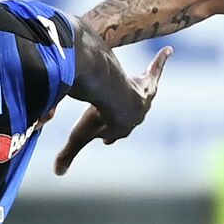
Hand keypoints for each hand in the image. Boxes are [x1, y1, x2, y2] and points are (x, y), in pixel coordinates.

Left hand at [54, 46, 172, 174]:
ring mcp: (144, 98)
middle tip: (118, 112)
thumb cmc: (98, 117)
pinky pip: (156, 69)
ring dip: (144, 89)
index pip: (115, 133)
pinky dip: (161, 61)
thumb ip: (67, 154)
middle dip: (126, 113)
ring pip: (146, 94)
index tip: (104, 139)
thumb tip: (56, 173)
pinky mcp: (148, 82)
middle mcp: (136, 115)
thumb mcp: (79, 136)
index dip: (109, 134)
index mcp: (121, 128)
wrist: (115, 99)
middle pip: (131, 115)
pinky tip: (167, 50)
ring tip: (148, 81)